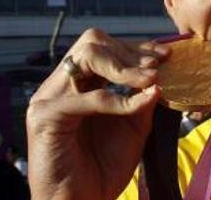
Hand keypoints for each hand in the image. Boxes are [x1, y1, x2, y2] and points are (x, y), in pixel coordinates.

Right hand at [26, 28, 168, 199]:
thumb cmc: (104, 168)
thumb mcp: (134, 127)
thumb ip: (143, 99)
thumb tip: (159, 74)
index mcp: (79, 85)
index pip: (104, 47)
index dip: (136, 47)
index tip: (166, 55)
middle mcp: (60, 86)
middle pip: (92, 42)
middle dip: (130, 52)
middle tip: (157, 67)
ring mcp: (48, 98)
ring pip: (85, 57)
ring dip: (124, 67)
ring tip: (149, 80)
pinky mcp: (44, 117)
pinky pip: (86, 98)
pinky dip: (116, 100)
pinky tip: (134, 107)